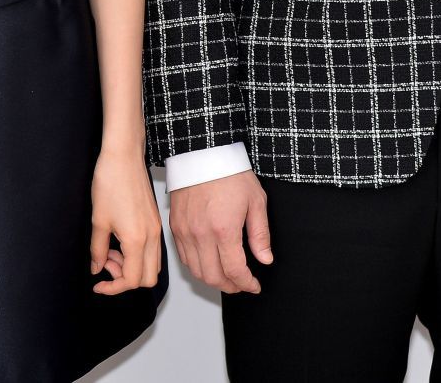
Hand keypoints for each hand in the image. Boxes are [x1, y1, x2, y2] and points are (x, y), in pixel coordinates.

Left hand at [90, 148, 163, 294]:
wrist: (124, 156)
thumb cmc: (110, 182)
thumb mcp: (98, 220)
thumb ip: (98, 249)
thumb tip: (97, 267)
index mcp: (137, 240)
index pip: (131, 280)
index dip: (113, 288)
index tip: (98, 284)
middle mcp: (152, 237)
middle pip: (147, 279)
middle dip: (125, 279)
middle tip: (106, 264)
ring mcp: (156, 229)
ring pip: (151, 265)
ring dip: (131, 266)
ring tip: (110, 251)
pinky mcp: (155, 222)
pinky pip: (152, 250)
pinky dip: (137, 254)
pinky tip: (119, 241)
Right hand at [168, 168, 271, 293]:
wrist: (203, 153)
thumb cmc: (229, 172)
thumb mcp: (256, 201)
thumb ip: (260, 234)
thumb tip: (265, 259)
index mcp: (224, 229)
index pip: (234, 270)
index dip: (246, 284)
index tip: (254, 285)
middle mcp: (201, 234)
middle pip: (213, 277)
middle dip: (230, 286)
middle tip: (242, 285)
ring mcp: (185, 231)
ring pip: (196, 270)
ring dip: (213, 280)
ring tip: (227, 277)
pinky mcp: (175, 227)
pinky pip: (184, 257)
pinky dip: (197, 267)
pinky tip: (209, 263)